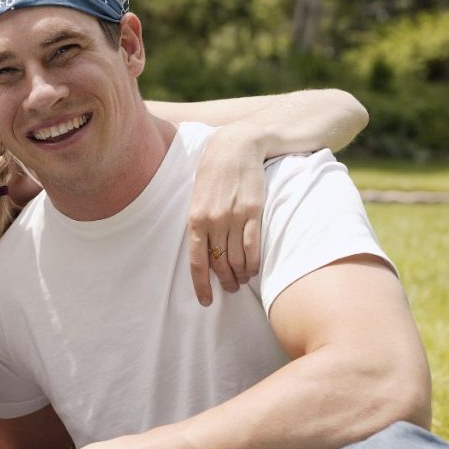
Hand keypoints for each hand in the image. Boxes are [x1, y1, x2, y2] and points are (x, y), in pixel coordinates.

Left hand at [187, 126, 264, 305]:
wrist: (237, 147)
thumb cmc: (214, 173)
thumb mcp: (197, 196)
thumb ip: (199, 222)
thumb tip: (202, 249)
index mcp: (195, 219)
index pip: (197, 261)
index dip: (201, 285)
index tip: (206, 301)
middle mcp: (213, 221)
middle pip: (219, 264)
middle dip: (224, 282)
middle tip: (229, 290)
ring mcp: (234, 217)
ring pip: (237, 259)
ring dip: (240, 275)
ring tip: (242, 281)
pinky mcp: (253, 212)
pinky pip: (253, 248)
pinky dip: (253, 264)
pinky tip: (253, 270)